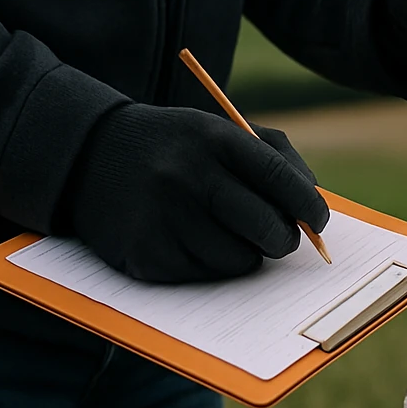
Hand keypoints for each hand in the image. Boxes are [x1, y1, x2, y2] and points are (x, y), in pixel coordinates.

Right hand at [63, 104, 327, 282]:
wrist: (88, 154)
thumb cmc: (176, 148)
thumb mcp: (220, 131)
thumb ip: (276, 161)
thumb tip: (315, 213)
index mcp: (214, 139)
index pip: (283, 182)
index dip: (309, 208)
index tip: (317, 221)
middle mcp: (188, 175)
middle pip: (267, 229)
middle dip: (283, 239)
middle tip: (277, 237)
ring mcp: (163, 216)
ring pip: (239, 261)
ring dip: (242, 253)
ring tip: (219, 229)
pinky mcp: (144, 252)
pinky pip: (203, 276)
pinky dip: (207, 265)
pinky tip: (187, 238)